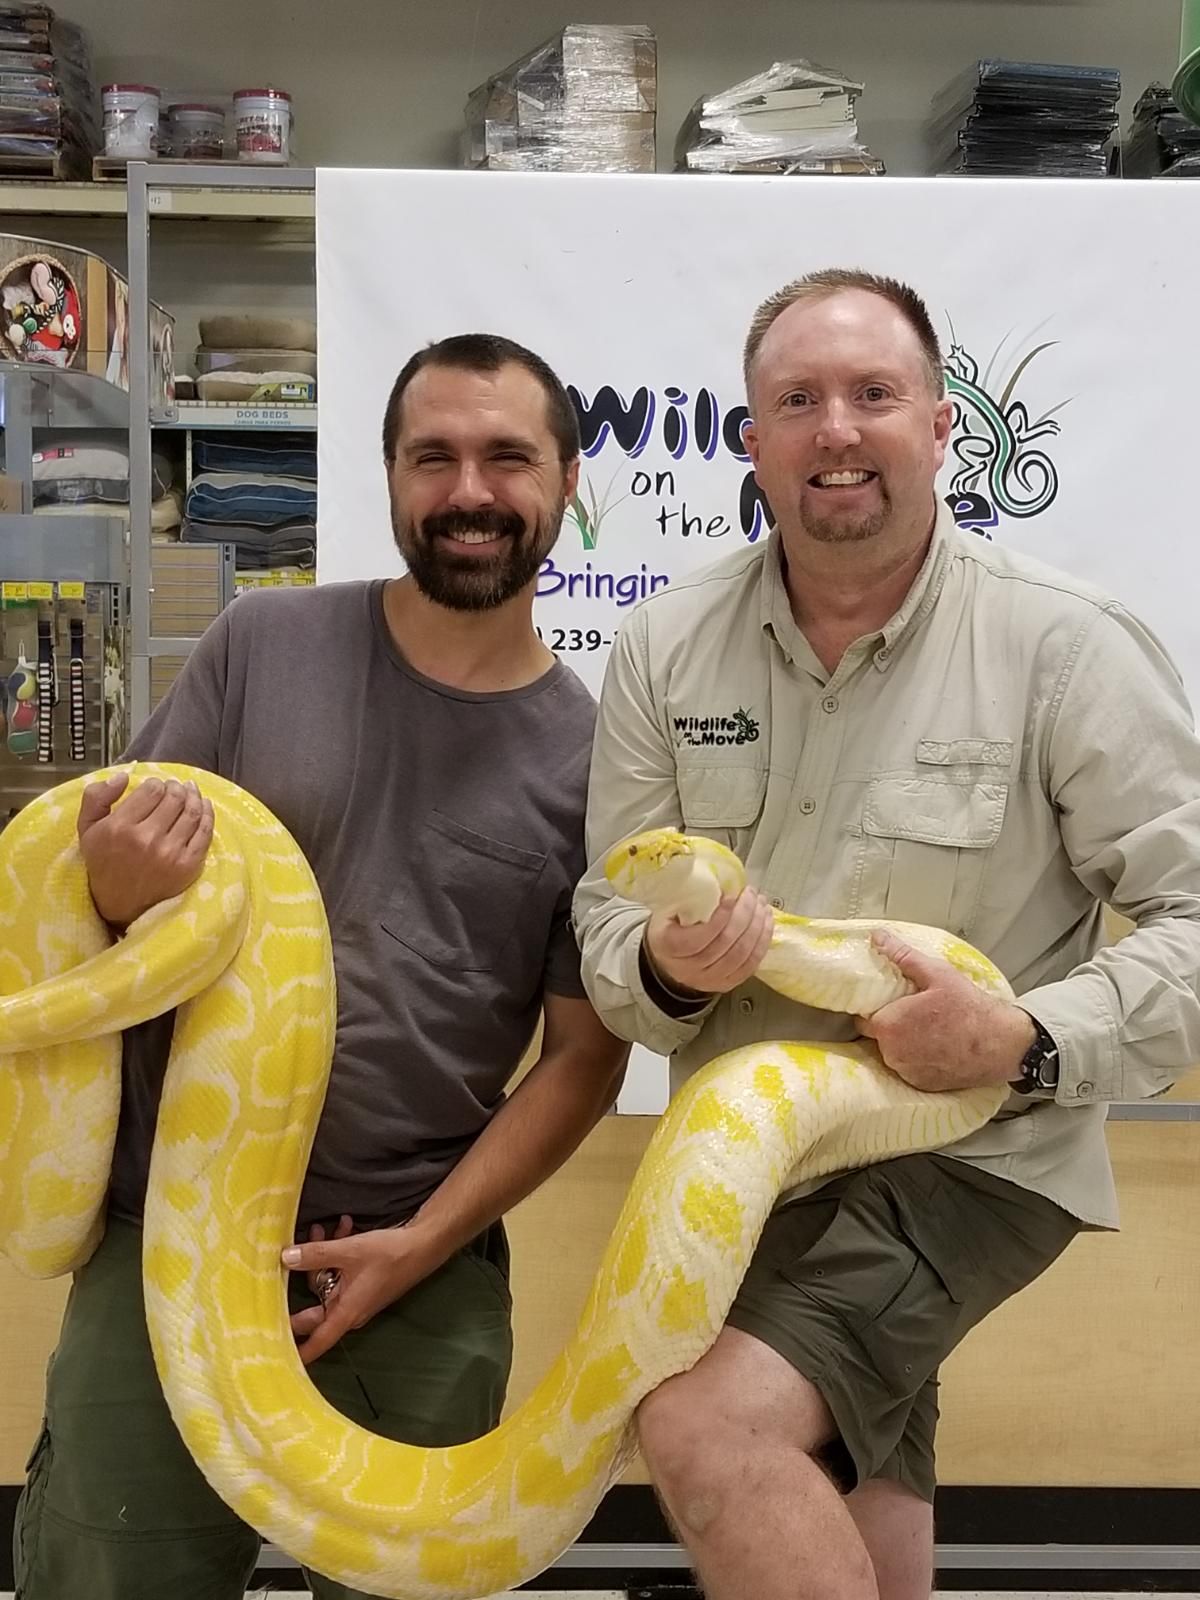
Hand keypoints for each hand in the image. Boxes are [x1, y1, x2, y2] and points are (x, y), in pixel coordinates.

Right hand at [77, 772, 213, 928]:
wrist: (119, 903)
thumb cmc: (103, 861)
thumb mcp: (87, 828)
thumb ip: (97, 796)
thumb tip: (124, 776)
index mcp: (120, 827)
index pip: (152, 790)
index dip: (157, 784)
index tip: (156, 788)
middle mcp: (147, 839)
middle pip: (174, 798)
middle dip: (176, 787)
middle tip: (175, 787)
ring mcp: (170, 853)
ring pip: (192, 811)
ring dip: (194, 796)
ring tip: (190, 791)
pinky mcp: (188, 865)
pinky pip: (205, 831)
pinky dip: (207, 813)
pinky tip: (204, 805)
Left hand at [282, 1218, 443, 1365]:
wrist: (423, 1245)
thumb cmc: (388, 1254)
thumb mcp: (349, 1251)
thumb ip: (315, 1254)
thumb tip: (284, 1258)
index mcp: (346, 1312)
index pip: (317, 1341)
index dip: (296, 1351)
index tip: (273, 1357)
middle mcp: (349, 1310)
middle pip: (314, 1303)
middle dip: (304, 1274)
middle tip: (289, 1252)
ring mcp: (355, 1298)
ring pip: (327, 1282)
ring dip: (323, 1256)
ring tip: (324, 1227)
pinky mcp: (361, 1285)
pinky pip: (339, 1274)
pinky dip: (337, 1255)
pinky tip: (343, 1227)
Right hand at [644, 887, 773, 997]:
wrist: (666, 958)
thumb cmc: (668, 927)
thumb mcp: (667, 909)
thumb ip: (687, 898)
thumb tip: (720, 879)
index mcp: (669, 947)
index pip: (698, 938)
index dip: (721, 916)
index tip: (733, 895)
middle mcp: (687, 969)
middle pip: (724, 944)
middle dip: (744, 915)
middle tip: (751, 894)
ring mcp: (708, 980)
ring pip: (740, 955)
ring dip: (757, 926)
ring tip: (761, 905)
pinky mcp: (725, 984)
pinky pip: (750, 965)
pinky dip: (762, 942)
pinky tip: (766, 923)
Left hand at [856, 929, 1035, 1091]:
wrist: (1003, 1044)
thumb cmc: (970, 1008)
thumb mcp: (936, 974)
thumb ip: (902, 956)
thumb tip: (878, 937)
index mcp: (888, 1026)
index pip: (863, 1018)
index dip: (876, 1009)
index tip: (891, 1003)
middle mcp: (892, 1054)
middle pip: (879, 1037)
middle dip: (891, 1025)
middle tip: (916, 1013)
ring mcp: (908, 1073)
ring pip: (894, 1054)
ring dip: (904, 1044)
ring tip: (929, 1029)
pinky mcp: (923, 1085)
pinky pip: (910, 1069)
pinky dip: (918, 1060)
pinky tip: (937, 1047)